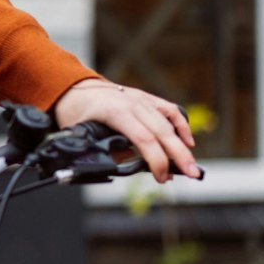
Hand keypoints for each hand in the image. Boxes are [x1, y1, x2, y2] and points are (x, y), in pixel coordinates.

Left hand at [52, 78, 200, 183]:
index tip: (162, 177)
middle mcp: (132, 103)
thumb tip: (127, 164)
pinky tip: (188, 141)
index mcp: (115, 112)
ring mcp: (140, 99)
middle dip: (179, 155)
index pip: (144, 139)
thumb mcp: (80, 133)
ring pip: (169, 122)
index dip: (157, 160)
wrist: (71, 86)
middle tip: (192, 174)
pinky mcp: (145, 98)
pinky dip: (181, 124)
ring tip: (192, 165)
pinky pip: (169, 110)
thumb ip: (103, 150)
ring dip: (183, 144)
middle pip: (162, 132)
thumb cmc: (74, 111)